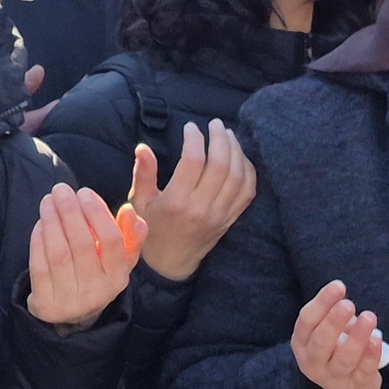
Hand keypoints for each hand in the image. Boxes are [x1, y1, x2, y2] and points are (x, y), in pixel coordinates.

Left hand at [25, 182, 143, 327]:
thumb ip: (129, 236)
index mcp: (117, 279)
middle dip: (70, 211)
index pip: (112, 241)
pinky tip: (40, 223)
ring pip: (58, 253)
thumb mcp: (118, 260)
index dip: (97, 212)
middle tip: (61, 189)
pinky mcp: (46, 304)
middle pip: (82, 244)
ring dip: (51, 221)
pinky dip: (38, 241)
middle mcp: (96, 293)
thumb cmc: (96, 274)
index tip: (84, 192)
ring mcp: (69, 301)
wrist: (71, 314)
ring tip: (48, 200)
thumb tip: (129, 211)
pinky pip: (39, 266)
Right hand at [126, 122, 256, 282]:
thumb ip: (143, 173)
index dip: (194, 139)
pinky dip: (247, 169)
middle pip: (220, 165)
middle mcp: (201, 208)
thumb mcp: (140, 202)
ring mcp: (220, 214)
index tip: (190, 128)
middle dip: (219, 138)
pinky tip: (239, 156)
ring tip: (227, 134)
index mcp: (177, 202)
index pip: (193, 162)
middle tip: (214, 124)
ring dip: (235, 149)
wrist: (170, 264)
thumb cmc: (151, 230)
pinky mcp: (230, 219)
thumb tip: (143, 147)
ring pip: (237, 175)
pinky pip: (248, 190)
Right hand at [290, 278, 388, 388]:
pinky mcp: (355, 387)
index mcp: (302, 343)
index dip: (321, 303)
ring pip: (343, 359)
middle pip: (321, 342)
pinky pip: (363, 371)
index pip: (307, 322)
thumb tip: (339, 292)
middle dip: (334, 322)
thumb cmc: (335, 346)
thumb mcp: (327, 329)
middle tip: (348, 304)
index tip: (339, 286)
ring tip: (369, 317)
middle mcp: (313, 362)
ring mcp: (333, 378)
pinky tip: (376, 339)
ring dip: (357, 337)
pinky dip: (370, 355)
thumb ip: (331, 312)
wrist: (346, 383)